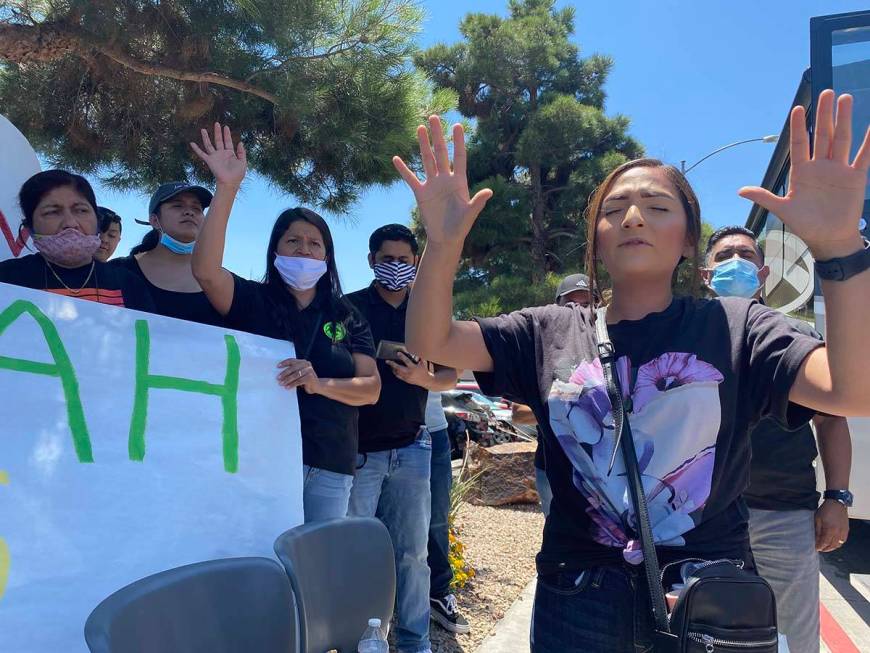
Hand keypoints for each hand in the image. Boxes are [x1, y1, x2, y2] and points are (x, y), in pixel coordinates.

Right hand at [190, 122, 246, 187]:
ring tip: (203, 129)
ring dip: (206, 137)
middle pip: (218, 140)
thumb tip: (240, 142)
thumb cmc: (237, 174)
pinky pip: (201, 154)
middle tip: (217, 123)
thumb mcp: (243, 162)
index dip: (227, 134)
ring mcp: (215, 157)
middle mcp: (221, 154)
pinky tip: (192, 143)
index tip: (225, 126)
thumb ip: (242, 152)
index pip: (228, 141)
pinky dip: (196, 149)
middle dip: (218, 132)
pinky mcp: (209, 161)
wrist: (230, 182)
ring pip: (209, 144)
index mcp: (230, 154)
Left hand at [276, 358, 320, 394]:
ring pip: (295, 375)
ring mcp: (309, 370)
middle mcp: (306, 364)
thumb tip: (280, 374)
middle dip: (284, 373)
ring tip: (281, 384)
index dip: (284, 363)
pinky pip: (299, 381)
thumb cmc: (305, 380)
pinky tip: (287, 387)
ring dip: (287, 380)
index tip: (277, 367)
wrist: (317, 386)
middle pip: (293, 368)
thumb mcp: (299, 373)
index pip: (292, 360)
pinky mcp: (310, 378)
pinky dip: (292, 384)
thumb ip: (293, 371)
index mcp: (303, 361)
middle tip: (278, 378)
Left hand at [386, 351, 431, 387]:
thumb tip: (413, 351)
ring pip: (397, 372)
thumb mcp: (422, 363)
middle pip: (398, 368)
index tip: (398, 353)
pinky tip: (393, 369)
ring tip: (389, 364)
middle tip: (387, 361)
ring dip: (392, 368)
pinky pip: (398, 376)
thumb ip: (418, 357)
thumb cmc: (424, 370)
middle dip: (392, 364)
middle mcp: (409, 373)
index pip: (406, 361)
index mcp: (414, 368)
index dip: (402, 356)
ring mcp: (407, 377)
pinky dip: (395, 372)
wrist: (425, 381)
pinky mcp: (406, 380)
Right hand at [392, 116, 492, 247]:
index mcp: (459, 181)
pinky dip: (403, 169)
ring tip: (420, 128)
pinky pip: (411, 178)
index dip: (458, 142)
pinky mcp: (421, 193)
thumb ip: (478, 202)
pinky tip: (396, 158)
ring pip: (427, 160)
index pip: (458, 157)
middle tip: (434, 117)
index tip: (457, 126)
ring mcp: (432, 184)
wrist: (446, 238)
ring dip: (423, 144)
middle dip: (437, 135)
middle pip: (440, 153)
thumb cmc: (461, 226)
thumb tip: (490, 192)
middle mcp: (445, 179)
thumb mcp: (470, 214)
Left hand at [739, 90, 869, 259]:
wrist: (828, 238)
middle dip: (823, 115)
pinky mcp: (855, 177)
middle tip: (826, 93)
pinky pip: (863, 155)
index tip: (797, 109)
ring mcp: (838, 169)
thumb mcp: (783, 209)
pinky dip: (868, 141)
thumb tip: (740, 190)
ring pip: (841, 139)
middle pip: (822, 135)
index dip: (798, 127)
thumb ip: (764, 197)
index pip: (799, 144)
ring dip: (843, 119)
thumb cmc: (805, 224)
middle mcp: (820, 166)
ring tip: (844, 99)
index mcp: (802, 172)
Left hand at [815, 499, 848, 551]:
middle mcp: (838, 532)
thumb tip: (815, 540)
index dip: (820, 547)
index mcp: (830, 529)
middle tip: (820, 549)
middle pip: (832, 545)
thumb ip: (817, 531)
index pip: (825, 542)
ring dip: (832, 547)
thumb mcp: (817, 519)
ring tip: (826, 547)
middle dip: (826, 549)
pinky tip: (833, 543)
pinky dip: (838, 543)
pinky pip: (843, 540)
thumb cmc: (825, 510)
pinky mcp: (846, 530)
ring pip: (838, 544)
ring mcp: (843, 531)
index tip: (816, 548)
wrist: (836, 503)